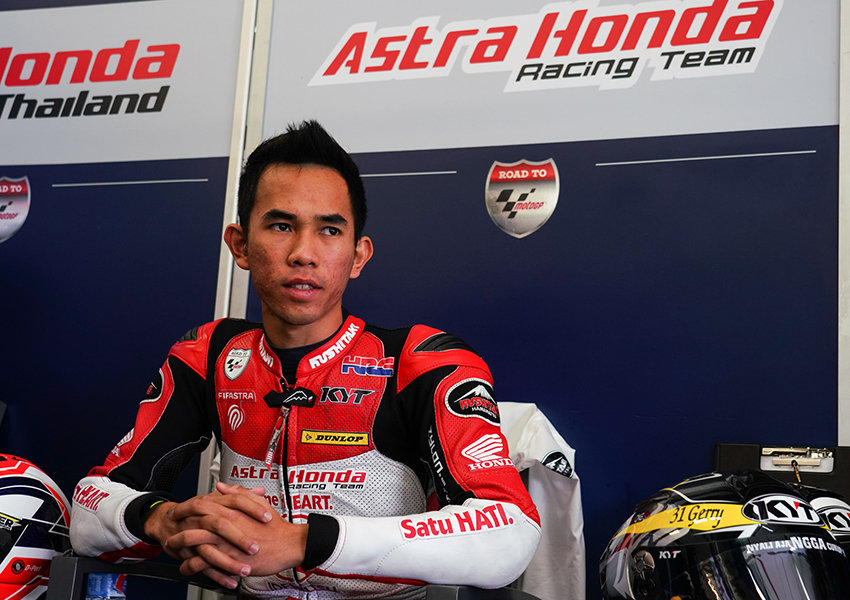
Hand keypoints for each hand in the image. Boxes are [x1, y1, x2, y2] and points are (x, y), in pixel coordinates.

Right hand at [143, 484, 273, 587]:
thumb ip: (240, 495)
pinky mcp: (189, 554)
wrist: (167, 522)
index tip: (268, 517)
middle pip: (220, 525)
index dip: (253, 508)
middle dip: (239, 538)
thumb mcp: (218, 500)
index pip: (235, 500)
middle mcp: (202, 518)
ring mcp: (194, 537)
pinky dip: (217, 576)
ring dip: (229, 562)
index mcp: (212, 503)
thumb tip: (260, 491)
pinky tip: (232, 582)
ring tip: (246, 569)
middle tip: (256, 547)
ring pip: (210, 550)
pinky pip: (202, 567)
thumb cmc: (197, 511)